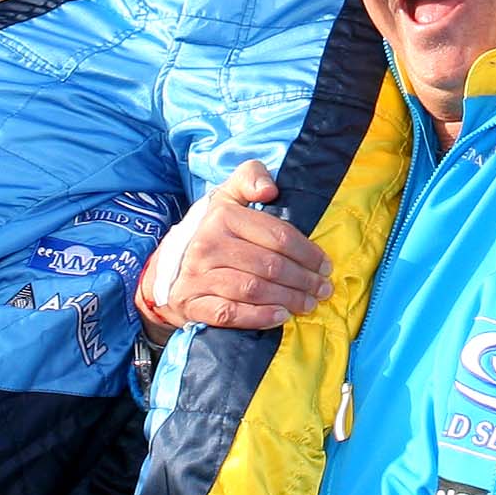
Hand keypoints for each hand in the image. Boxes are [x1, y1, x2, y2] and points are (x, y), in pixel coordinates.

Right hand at [139, 161, 328, 331]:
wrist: (170, 267)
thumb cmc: (214, 231)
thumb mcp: (228, 196)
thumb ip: (250, 177)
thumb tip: (270, 189)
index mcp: (223, 216)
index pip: (278, 236)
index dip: (308, 253)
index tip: (326, 265)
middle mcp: (208, 244)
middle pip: (270, 265)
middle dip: (304, 280)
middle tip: (323, 290)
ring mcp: (198, 275)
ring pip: (254, 289)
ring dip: (288, 299)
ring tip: (309, 304)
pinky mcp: (192, 302)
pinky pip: (229, 313)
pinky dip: (258, 317)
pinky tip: (280, 317)